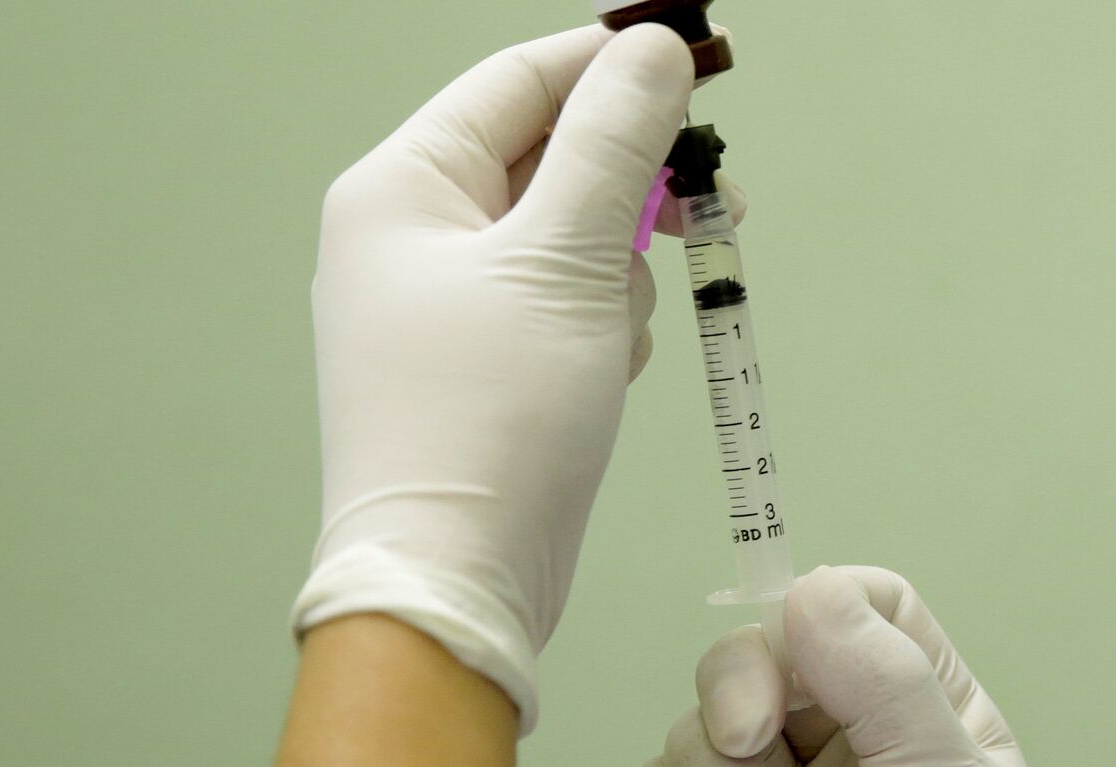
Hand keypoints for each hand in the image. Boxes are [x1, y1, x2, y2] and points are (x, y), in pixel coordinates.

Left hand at [288, 23, 737, 735]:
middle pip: (550, 157)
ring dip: (618, 271)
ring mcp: (447, 304)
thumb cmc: (486, 422)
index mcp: (401, 188)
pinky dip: (602, 324)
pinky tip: (603, 370)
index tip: (702, 65)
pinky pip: (565, 303)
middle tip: (714, 199)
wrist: (457, 581)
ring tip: (616, 330)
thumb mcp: (565, 259)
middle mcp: (412, 237)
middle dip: (633, 186)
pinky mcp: (485, 363)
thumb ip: (613, 142)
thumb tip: (653, 51)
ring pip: (570, 236)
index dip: (614, 65)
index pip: (520, 80)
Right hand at [648, 566, 1025, 765]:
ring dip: (705, 747)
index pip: (864, 603)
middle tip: (746, 745)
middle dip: (737, 683)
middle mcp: (843, 734)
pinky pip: (665, 762)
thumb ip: (890, 686)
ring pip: (703, 714)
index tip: (789, 642)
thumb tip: (815, 590)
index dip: (816, 604)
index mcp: (920, 707)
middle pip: (762, 647)